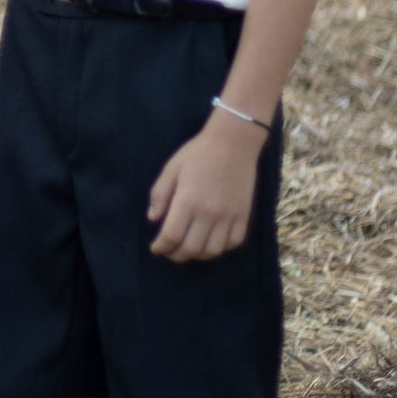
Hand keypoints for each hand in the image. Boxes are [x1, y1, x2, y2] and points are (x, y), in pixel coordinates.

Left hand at [146, 114, 262, 261]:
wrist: (234, 142)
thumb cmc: (198, 153)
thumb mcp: (171, 168)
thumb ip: (159, 194)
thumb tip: (152, 219)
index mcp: (187, 201)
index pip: (171, 236)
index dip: (161, 247)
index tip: (156, 248)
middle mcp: (209, 213)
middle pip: (190, 249)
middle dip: (176, 255)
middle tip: (170, 251)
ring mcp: (229, 216)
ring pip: (212, 251)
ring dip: (197, 255)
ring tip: (189, 249)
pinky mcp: (244, 215)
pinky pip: (233, 243)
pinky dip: (221, 248)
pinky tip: (211, 242)